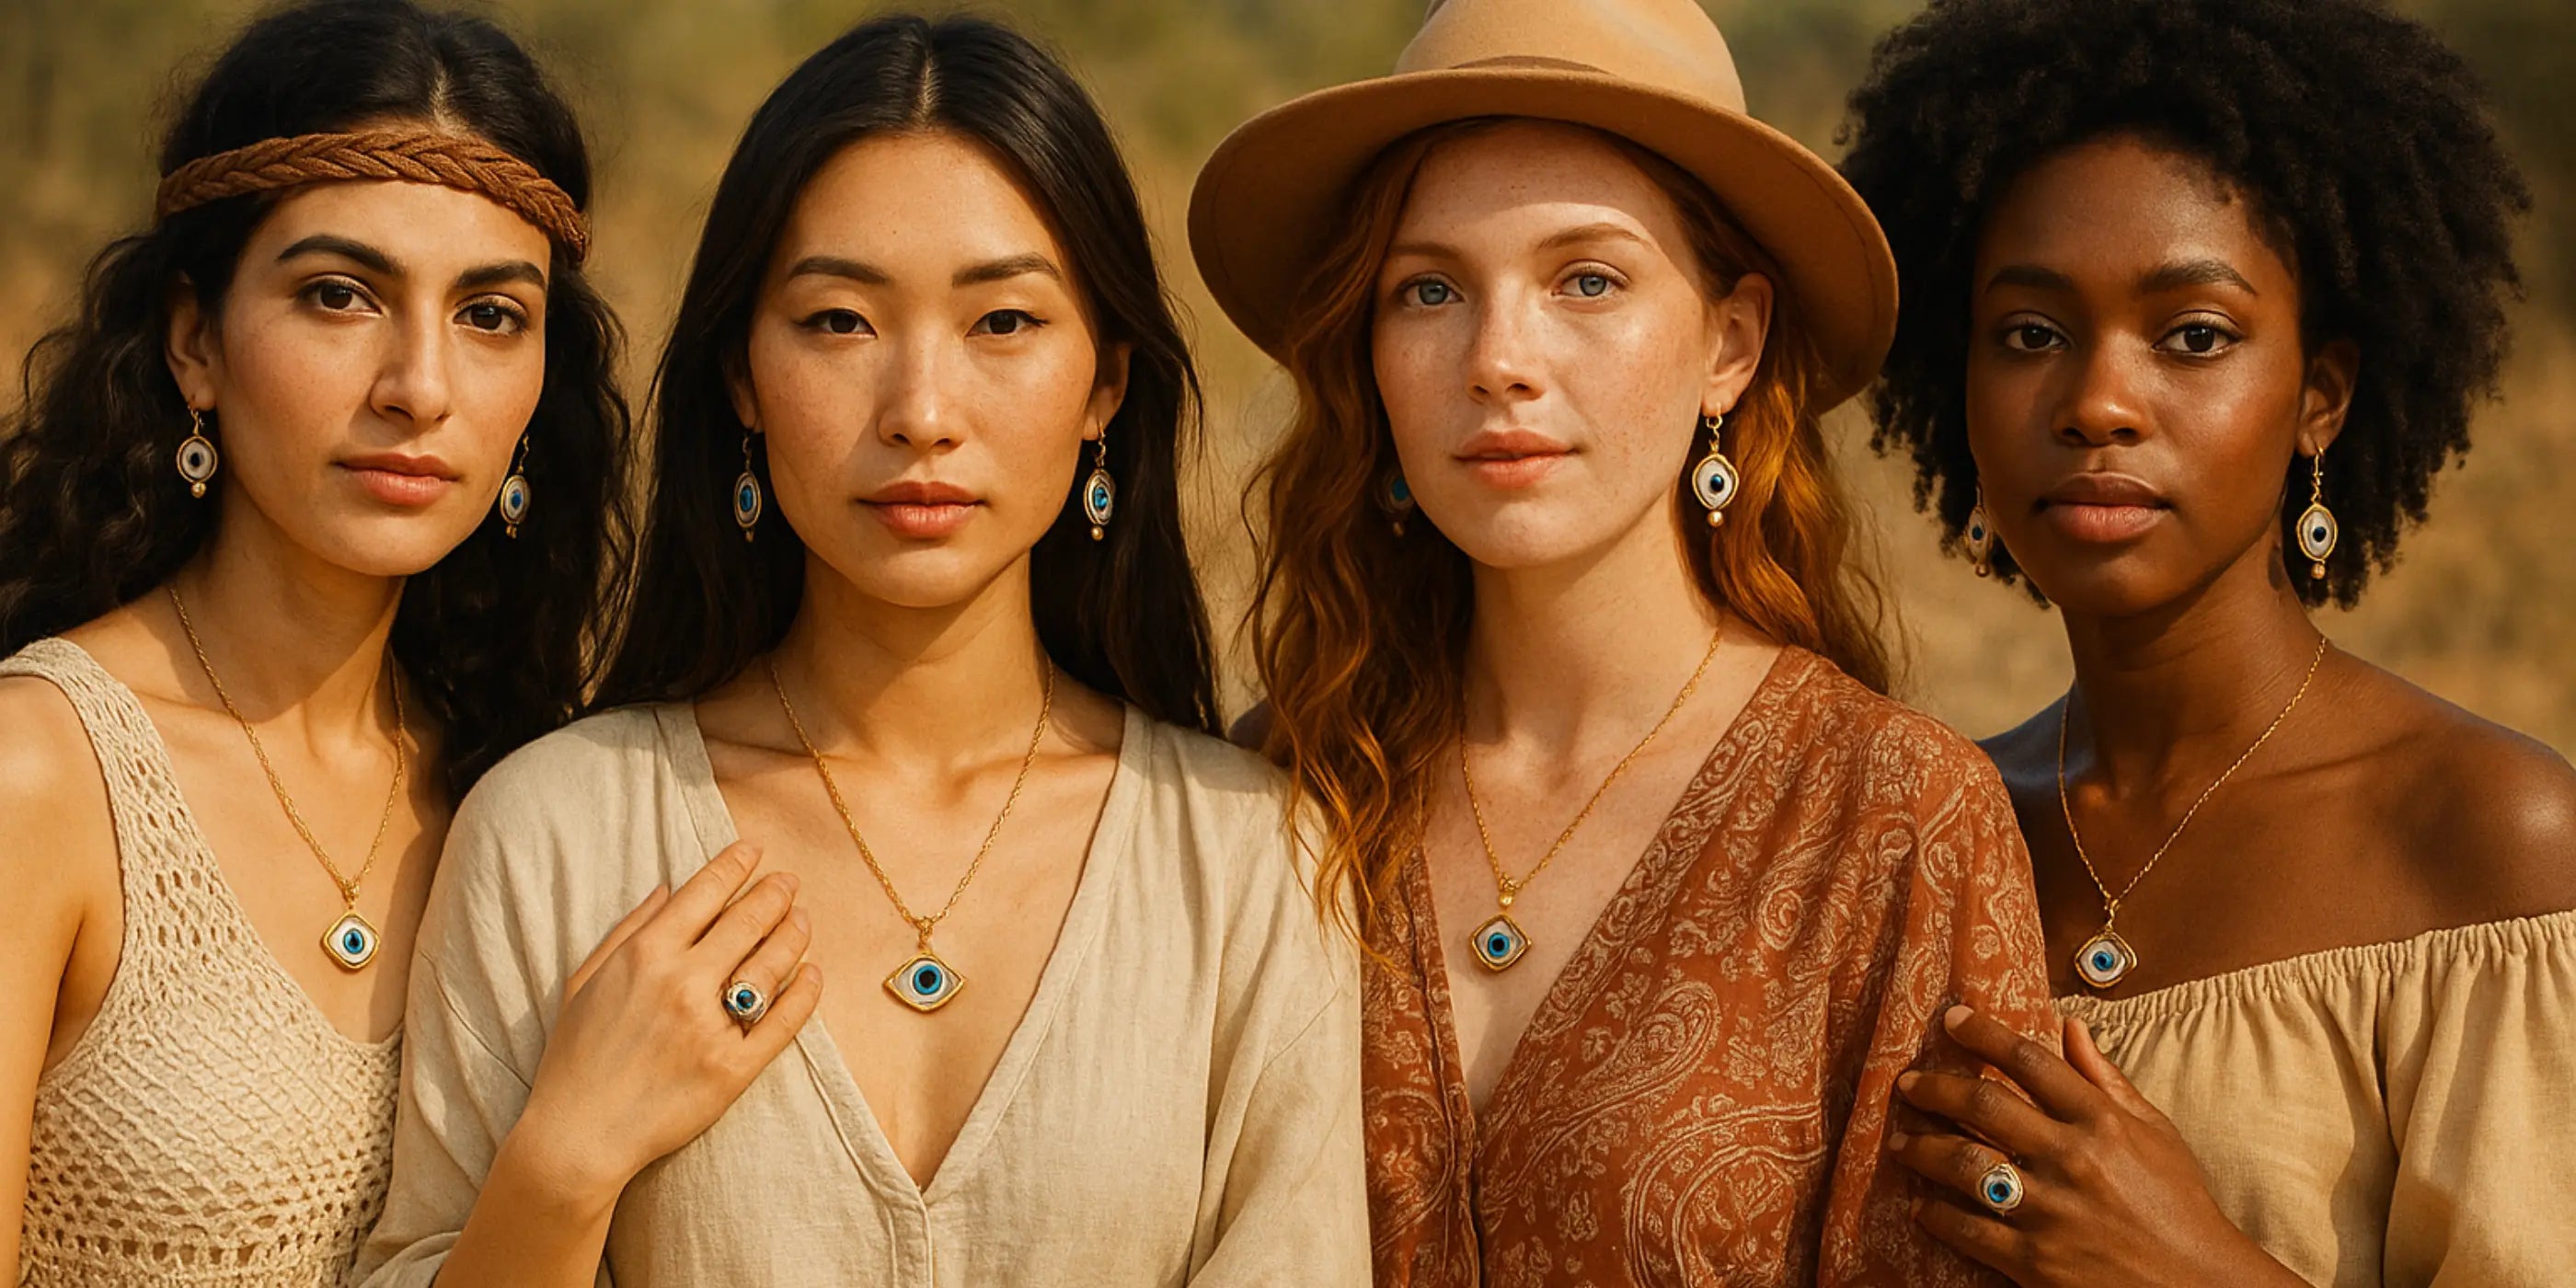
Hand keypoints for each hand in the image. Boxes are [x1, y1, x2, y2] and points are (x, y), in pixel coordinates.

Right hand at [507, 842, 820, 1204]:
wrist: (579, 1135)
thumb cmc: (576, 1058)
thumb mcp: (585, 982)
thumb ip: (628, 929)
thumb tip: (667, 887)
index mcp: (645, 955)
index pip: (704, 893)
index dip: (735, 866)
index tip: (755, 852)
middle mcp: (682, 983)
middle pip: (747, 921)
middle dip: (775, 894)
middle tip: (790, 882)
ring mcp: (711, 1026)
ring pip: (772, 965)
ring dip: (793, 935)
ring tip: (803, 919)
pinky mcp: (734, 1069)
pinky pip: (784, 1022)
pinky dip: (805, 993)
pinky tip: (813, 973)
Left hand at [1885, 1005, 2304, 1287]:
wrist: (2198, 1285)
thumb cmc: (2178, 1204)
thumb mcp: (2155, 1133)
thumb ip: (2107, 1079)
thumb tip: (2070, 1025)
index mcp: (2102, 1122)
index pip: (2030, 1061)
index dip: (1983, 1032)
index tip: (1951, 1019)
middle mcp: (2072, 1159)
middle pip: (1982, 1105)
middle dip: (1934, 1088)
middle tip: (1907, 1084)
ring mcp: (2050, 1211)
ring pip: (1963, 1165)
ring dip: (1921, 1149)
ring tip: (1901, 1142)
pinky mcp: (2034, 1261)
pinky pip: (1967, 1229)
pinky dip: (1936, 1213)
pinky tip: (1922, 1204)